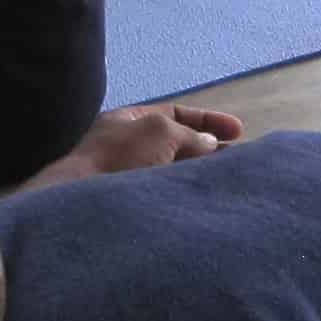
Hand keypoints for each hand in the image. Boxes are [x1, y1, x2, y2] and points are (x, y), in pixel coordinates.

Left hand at [24, 101, 243, 189]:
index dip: (206, 120)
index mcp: (127, 121)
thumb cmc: (118, 158)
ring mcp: (128, 177)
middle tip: (237, 160)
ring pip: (173, 171)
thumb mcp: (159, 131)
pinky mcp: (132, 205)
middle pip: (176, 144)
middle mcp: (127, 147)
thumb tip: (208, 145)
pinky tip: (202, 200)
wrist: (82, 206)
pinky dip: (186, 194)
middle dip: (208, 150)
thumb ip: (188, 135)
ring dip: (199, 174)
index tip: (237, 132)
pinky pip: (165, 194)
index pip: (173, 114)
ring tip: (226, 182)